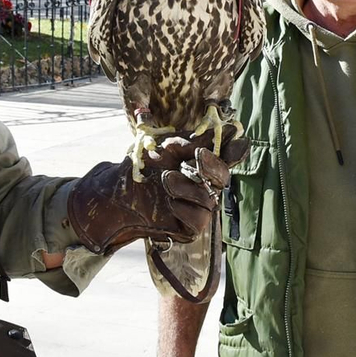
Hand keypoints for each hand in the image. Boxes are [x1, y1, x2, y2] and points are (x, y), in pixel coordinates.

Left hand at [67, 129, 245, 254]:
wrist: (118, 192)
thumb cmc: (144, 166)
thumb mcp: (168, 147)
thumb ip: (196, 141)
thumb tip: (227, 128)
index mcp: (203, 164)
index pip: (229, 157)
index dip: (236, 150)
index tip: (237, 142)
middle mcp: (205, 185)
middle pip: (224, 177)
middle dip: (213, 166)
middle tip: (198, 155)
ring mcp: (198, 207)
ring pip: (209, 199)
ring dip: (187, 187)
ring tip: (166, 179)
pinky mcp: (189, 227)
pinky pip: (198, 219)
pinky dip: (184, 208)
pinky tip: (170, 203)